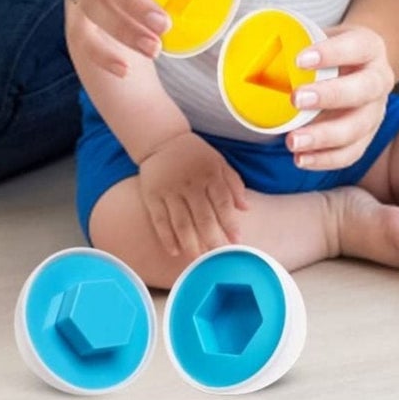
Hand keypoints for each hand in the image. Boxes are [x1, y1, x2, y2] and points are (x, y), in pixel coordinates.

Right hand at [138, 131, 248, 260]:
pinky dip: (167, 238)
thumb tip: (246, 208)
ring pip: (182, 223)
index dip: (230, 224)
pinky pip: (160, 221)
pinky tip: (175, 251)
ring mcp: (170, 191)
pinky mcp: (152, 196)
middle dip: (213, 240)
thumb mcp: (219, 162)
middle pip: (203, 218)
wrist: (162, 140)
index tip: (236, 241)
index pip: (223, 203)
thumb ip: (234, 184)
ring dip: (191, 244)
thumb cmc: (195, 154)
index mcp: (210, 174)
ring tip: (199, 259)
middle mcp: (190, 184)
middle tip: (218, 257)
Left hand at [285, 24, 393, 171]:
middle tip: (295, 99)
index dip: (331, 53)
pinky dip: (325, 159)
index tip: (299, 60)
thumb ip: (296, 40)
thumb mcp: (320, 36)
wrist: (357, 67)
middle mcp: (380, 79)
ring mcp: (376, 111)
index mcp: (370, 47)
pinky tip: (301, 158)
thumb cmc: (330, 51)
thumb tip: (251, 45)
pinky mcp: (367, 137)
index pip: (357, 47)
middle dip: (329, 96)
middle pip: (364, 89)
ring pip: (357, 128)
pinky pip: (351, 153)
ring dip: (324, 136)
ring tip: (293, 141)